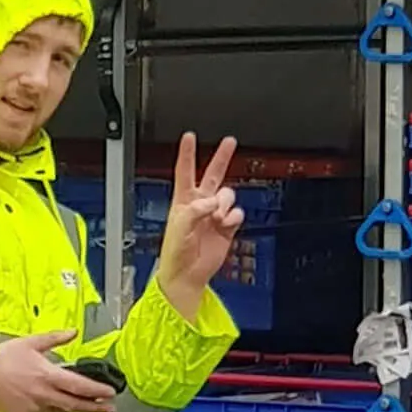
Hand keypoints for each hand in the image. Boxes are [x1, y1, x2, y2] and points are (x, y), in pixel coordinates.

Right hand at [0, 330, 117, 411]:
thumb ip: (55, 338)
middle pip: (76, 405)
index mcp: (48, 376)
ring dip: (74, 410)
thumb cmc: (3, 357)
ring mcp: (34, 408)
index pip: (80, 387)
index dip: (98, 391)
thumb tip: (73, 332)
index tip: (110, 393)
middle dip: (96, 408)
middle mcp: (44, 395)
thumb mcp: (31, 342)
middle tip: (110, 409)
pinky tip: (57, 408)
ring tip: (86, 408)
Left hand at [152, 132, 242, 321]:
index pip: (185, 171)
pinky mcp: (226, 227)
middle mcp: (200, 204)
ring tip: (218, 217)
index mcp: (183, 201)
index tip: (189, 136)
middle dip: (221, 157)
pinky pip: (236, 213)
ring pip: (227, 195)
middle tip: (230, 141)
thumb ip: (194, 210)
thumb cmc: (175, 253)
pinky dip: (233, 217)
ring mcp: (214, 215)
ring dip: (225, 203)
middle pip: (212, 174)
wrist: (187, 274)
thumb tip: (212, 202)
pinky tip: (226, 224)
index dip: (187, 153)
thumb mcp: (179, 226)